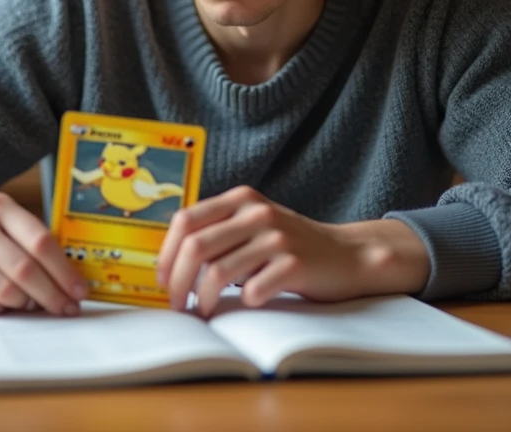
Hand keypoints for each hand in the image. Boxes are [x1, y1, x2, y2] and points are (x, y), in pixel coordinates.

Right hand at [0, 193, 89, 315]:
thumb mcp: (3, 218)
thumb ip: (32, 238)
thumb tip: (70, 278)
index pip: (40, 241)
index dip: (64, 270)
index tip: (79, 290)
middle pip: (25, 270)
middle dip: (53, 294)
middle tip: (67, 308)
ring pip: (6, 291)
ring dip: (28, 304)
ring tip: (35, 303)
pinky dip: (4, 309)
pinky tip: (8, 303)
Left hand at [156, 186, 431, 316]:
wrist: (347, 255)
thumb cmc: (290, 246)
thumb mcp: (253, 225)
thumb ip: (218, 231)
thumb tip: (169, 263)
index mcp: (241, 200)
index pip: (185, 220)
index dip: (166, 253)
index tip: (162, 279)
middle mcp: (257, 213)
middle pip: (196, 247)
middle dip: (177, 282)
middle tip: (176, 304)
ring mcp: (277, 238)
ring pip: (218, 271)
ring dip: (204, 299)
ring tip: (205, 311)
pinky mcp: (295, 264)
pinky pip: (253, 289)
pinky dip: (243, 300)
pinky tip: (248, 301)